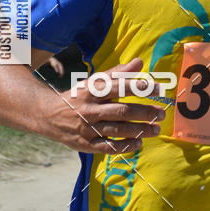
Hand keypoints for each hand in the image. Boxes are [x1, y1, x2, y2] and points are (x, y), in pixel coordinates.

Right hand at [42, 58, 165, 153]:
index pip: (120, 87)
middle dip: (144, 113)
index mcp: (92, 90)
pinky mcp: (86, 144)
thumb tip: (139, 62)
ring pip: (117, 130)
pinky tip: (139, 143)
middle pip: (122, 111)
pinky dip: (125, 146)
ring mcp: (87, 128)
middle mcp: (90, 109)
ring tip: (155, 129)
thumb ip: (117, 73)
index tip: (159, 89)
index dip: (140, 88)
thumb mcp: (94, 82)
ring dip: (140, 130)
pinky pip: (108, 147)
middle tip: (161, 114)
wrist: (48, 115)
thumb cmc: (78, 96)